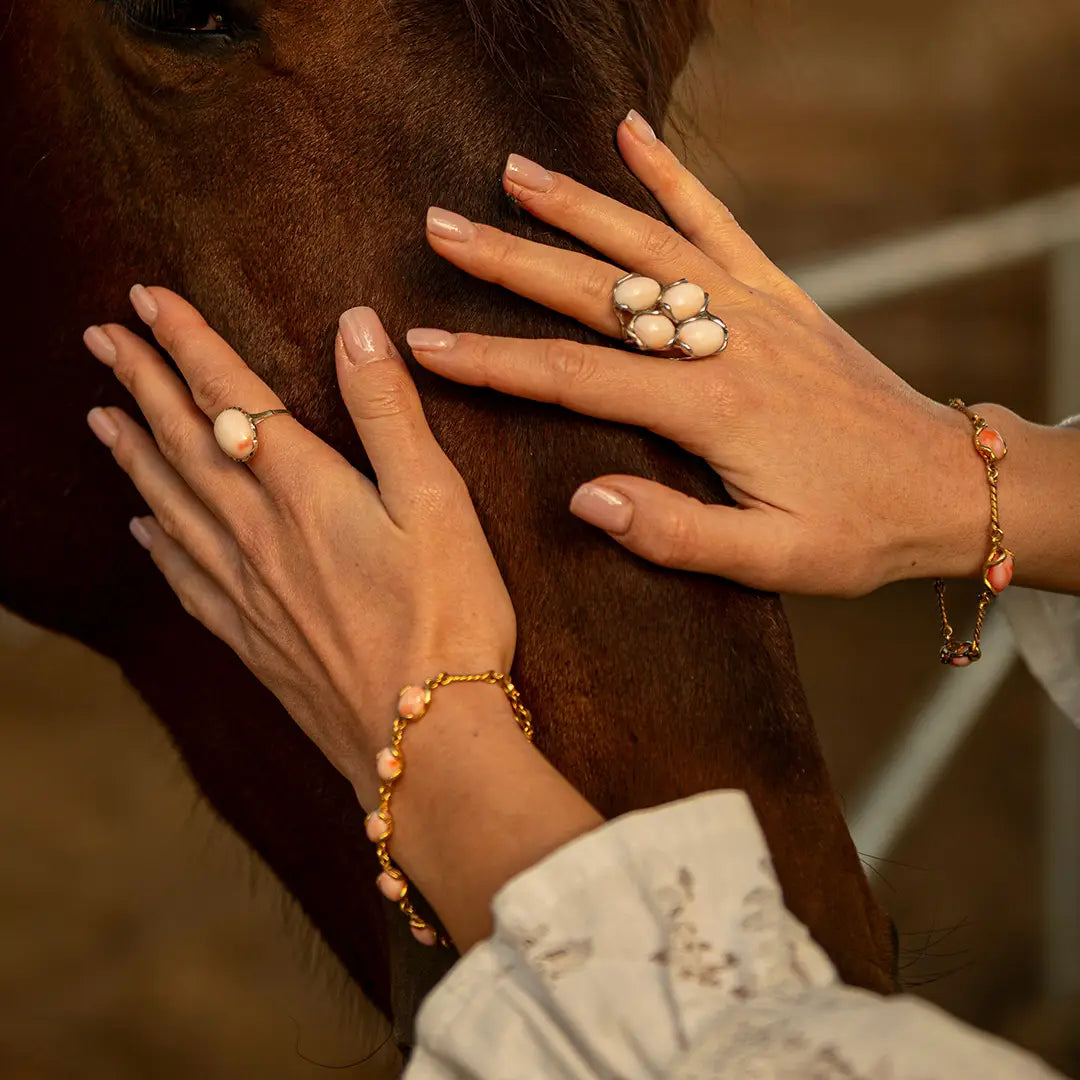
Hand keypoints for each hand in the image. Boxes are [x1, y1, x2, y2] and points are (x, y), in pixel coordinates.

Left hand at [82, 290, 515, 805]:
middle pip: (185, 443)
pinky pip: (184, 579)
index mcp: (304, 490)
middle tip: (99, 338)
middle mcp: (259, 534)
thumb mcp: (438, 501)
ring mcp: (247, 590)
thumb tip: (354, 326)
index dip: (187, 342)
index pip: (230, 396)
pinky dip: (155, 543)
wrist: (422, 739)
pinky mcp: (252, 639)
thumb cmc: (446, 616)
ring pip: (171, 504)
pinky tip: (140, 527)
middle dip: (141, 382)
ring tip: (100, 417)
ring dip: (133, 453)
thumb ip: (389, 411)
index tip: (146, 299)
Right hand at [407, 112, 988, 597]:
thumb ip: (676, 533)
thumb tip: (583, 498)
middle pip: (596, 290)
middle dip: (510, 261)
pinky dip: (672, 174)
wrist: (945, 483)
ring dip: (575, 205)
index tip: (424, 344)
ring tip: (510, 174)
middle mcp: (724, 343)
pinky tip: (630, 133)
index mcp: (711, 410)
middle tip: (439, 230)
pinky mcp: (778, 296)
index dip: (492, 362)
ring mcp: (752, 309)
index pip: (575, 379)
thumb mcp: (773, 560)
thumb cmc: (858, 530)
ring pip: (648, 241)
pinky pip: (718, 222)